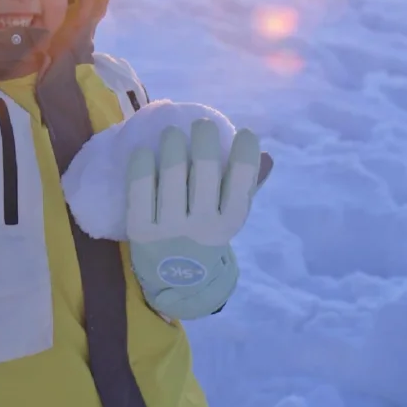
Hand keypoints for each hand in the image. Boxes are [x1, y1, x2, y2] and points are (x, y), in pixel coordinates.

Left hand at [125, 119, 261, 319]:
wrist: (177, 282)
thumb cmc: (206, 237)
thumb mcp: (229, 217)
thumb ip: (246, 187)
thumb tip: (266, 155)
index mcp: (229, 222)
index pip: (242, 182)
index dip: (245, 153)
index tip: (245, 133)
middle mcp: (202, 226)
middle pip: (205, 172)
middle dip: (205, 139)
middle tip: (202, 124)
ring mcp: (169, 229)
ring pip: (172, 176)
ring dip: (173, 145)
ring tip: (172, 132)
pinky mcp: (140, 231)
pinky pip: (140, 191)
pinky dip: (142, 166)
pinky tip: (144, 150)